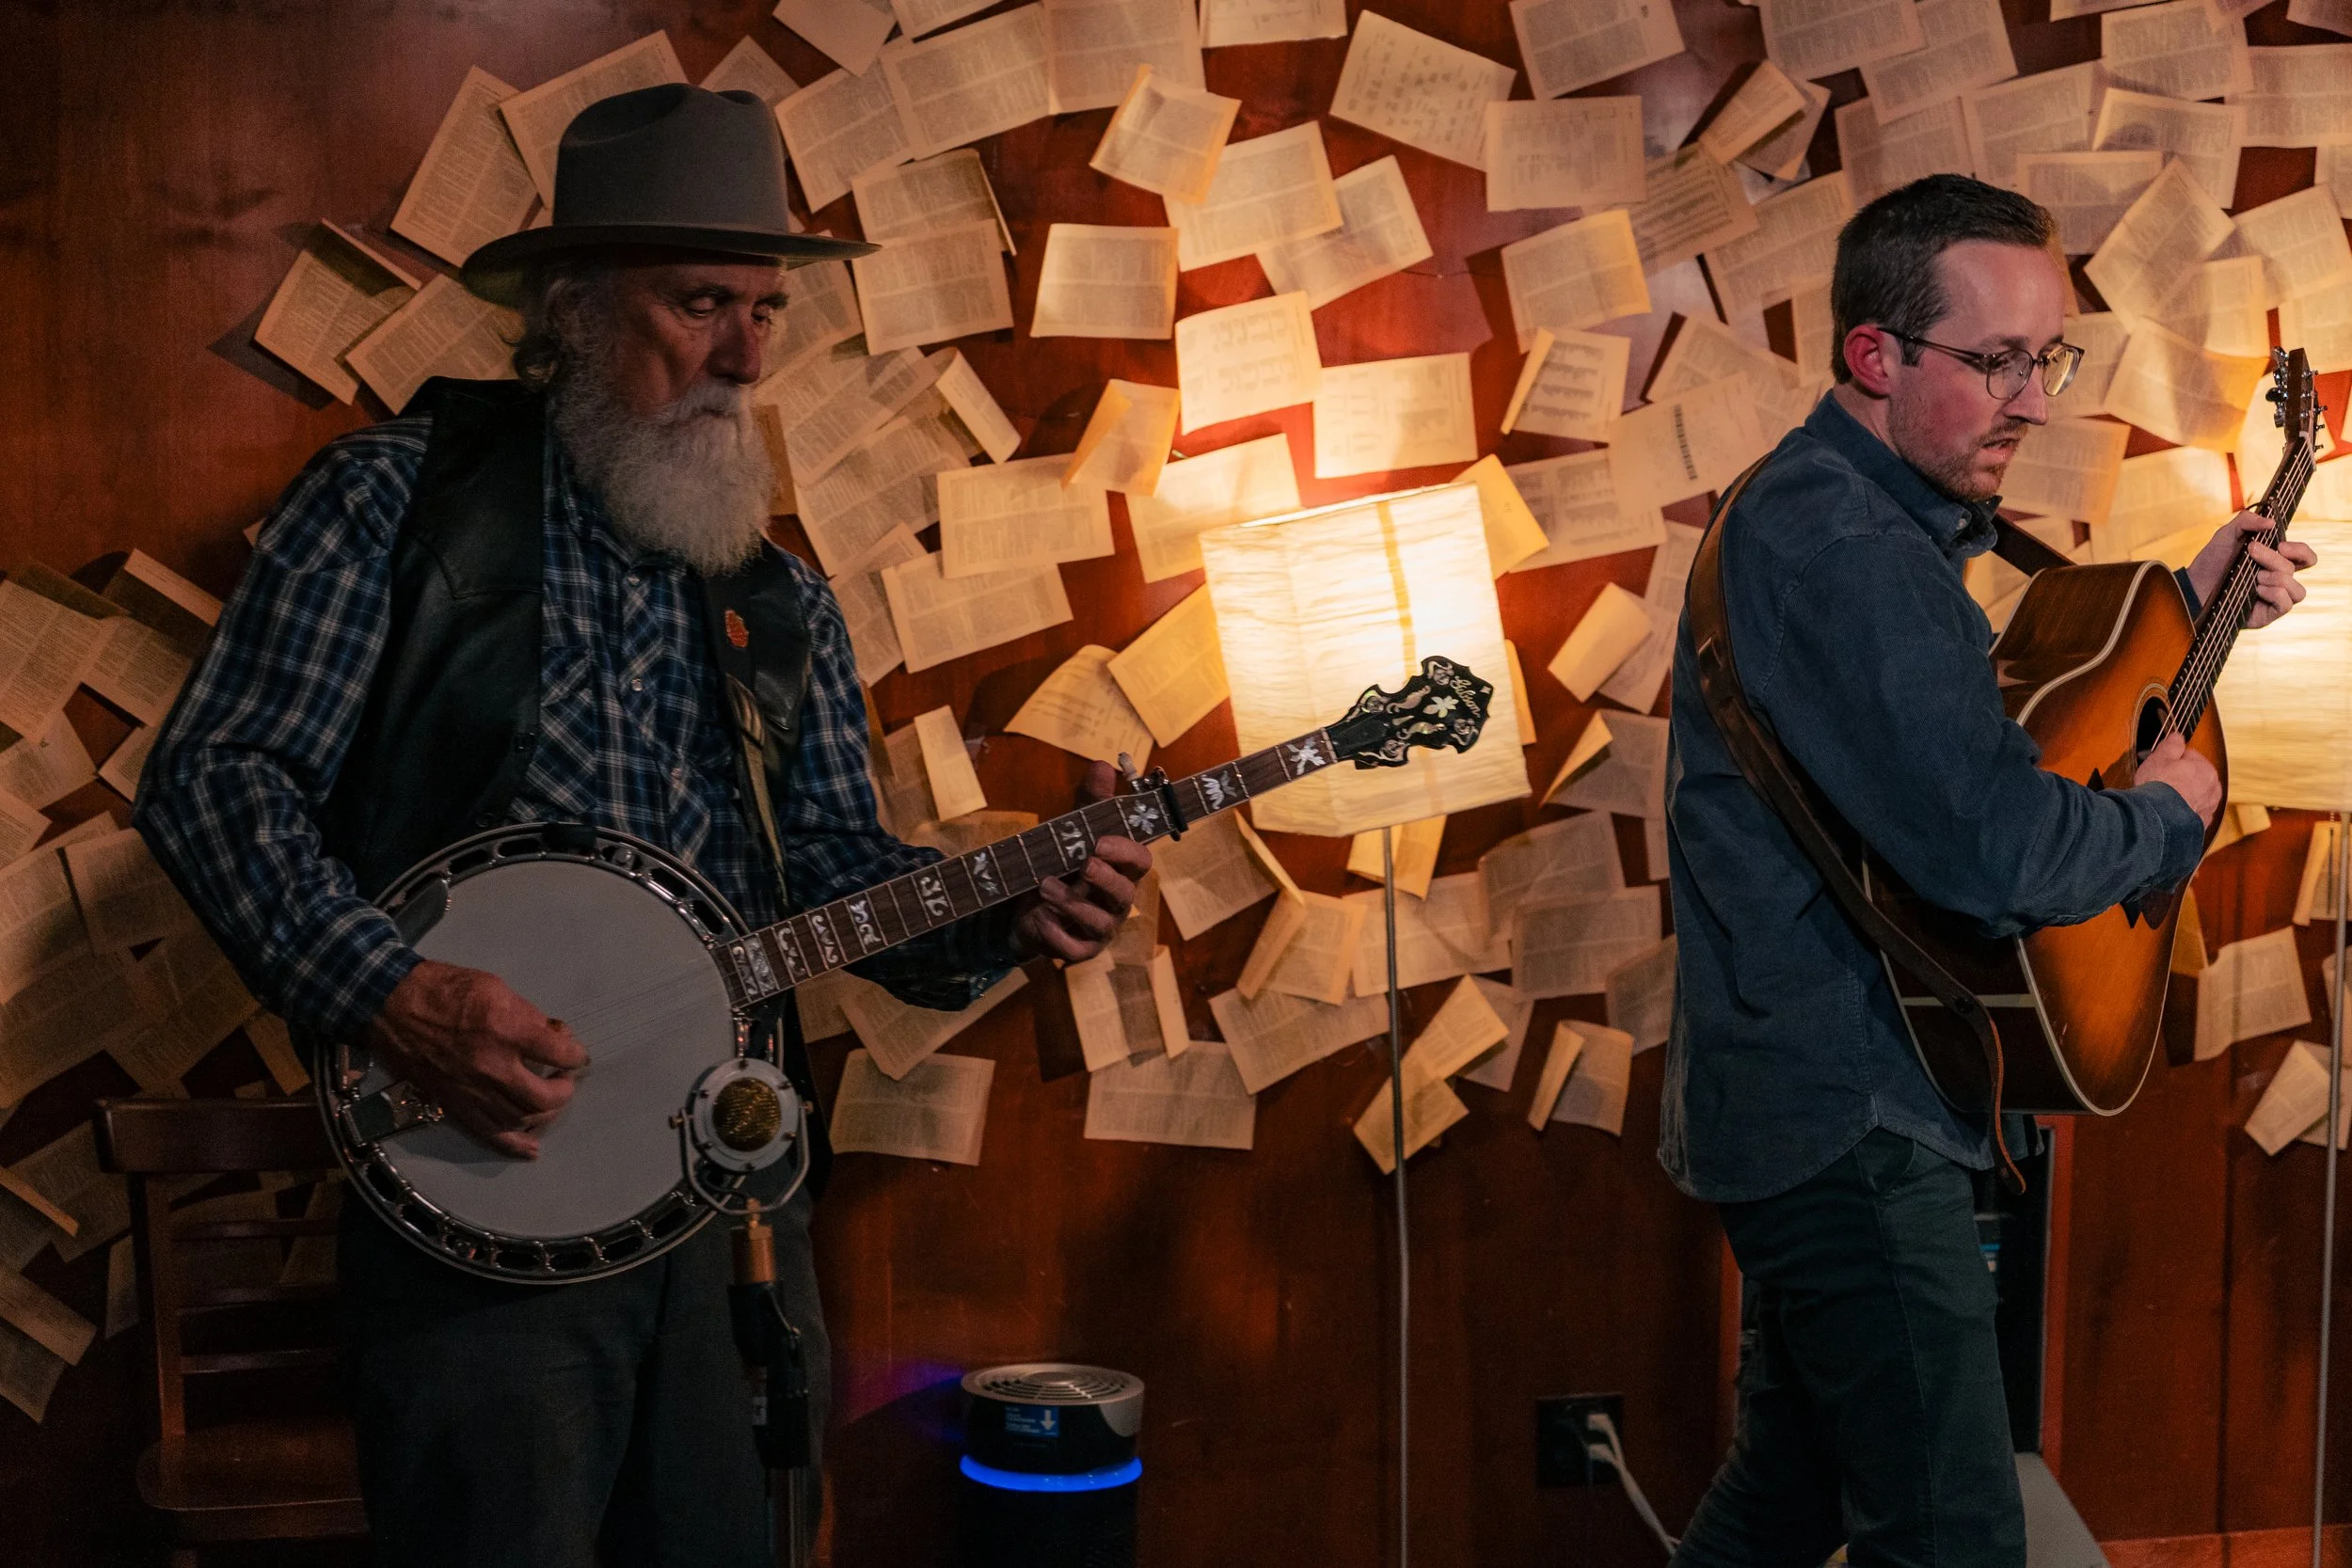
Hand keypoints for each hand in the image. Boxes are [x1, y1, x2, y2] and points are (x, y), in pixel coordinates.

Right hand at [359, 959, 588, 1158]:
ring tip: (547, 1098)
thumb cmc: (445, 989)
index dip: (575, 1054)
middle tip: (563, 1078)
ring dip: (543, 1112)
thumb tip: (553, 1035)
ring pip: (522, 1118)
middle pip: (544, 1097)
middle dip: (564, 1089)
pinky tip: (533, 1148)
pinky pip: (490, 1134)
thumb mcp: (497, 987)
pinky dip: (515, 1145)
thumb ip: (529, 1015)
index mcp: (505, 1031)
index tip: (577, 1054)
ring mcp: (472, 1091)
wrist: (392, 1006)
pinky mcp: (455, 1105)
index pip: (558, 1053)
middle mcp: (492, 1068)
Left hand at [1007, 760, 1152, 962]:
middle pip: (1126, 893)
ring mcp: (1101, 928)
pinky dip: (1057, 936)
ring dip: (1072, 904)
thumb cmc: (1060, 864)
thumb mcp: (1070, 831)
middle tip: (1084, 864)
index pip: (1139, 861)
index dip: (1125, 852)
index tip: (1101, 841)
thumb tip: (1103, 764)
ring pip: (1100, 922)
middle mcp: (1116, 900)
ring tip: (1044, 887)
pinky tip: (1041, 920)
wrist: (1026, 908)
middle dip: (1106, 879)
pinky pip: (1076, 950)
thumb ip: (1088, 802)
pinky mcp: (1080, 951)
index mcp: (1120, 869)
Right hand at [2137, 733, 2222, 827]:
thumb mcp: (2160, 758)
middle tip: (2162, 781)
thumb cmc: (2158, 787)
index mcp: (2206, 769)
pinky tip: (2171, 812)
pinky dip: (2185, 812)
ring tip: (2166, 798)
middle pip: (2196, 776)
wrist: (2158, 821)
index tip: (2161, 763)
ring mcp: (2209, 808)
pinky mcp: (2202, 824)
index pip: (2191, 756)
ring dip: (2186, 795)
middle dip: (2182, 777)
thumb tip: (2178, 736)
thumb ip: (2171, 745)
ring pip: (2197, 795)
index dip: (2173, 758)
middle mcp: (2213, 789)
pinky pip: (2194, 813)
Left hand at [2186, 509, 2316, 629]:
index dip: (2301, 551)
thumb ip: (2246, 520)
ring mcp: (2274, 598)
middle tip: (2251, 551)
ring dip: (2276, 578)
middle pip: (2294, 569)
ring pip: (2298, 590)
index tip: (2282, 545)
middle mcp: (2279, 580)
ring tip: (2254, 577)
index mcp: (2275, 562)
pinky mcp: (2267, 614)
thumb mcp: (2226, 534)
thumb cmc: (2212, 561)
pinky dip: (2275, 594)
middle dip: (2273, 557)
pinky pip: (2287, 605)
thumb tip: (2271, 523)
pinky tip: (2257, 589)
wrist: (2193, 586)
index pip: (2305, 558)